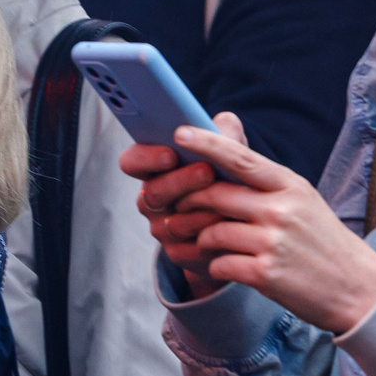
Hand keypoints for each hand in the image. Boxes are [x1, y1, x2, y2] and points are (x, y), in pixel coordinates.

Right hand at [121, 114, 239, 280]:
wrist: (244, 220)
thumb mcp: (229, 152)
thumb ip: (224, 134)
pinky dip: (210, 239)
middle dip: (181, 181)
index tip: (170, 153)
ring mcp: (162, 228)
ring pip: (172, 223)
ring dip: (200, 212)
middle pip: (153, 192)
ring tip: (225, 204)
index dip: (145, 157)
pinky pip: (188, 249)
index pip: (132, 161)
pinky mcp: (179, 254)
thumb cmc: (229, 176)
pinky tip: (229, 230)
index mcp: (155, 169)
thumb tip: (224, 122)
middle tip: (207, 171)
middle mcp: (152, 199)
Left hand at [125, 114, 375, 332]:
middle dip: (190, 201)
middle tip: (177, 207)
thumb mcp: (303, 201)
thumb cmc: (323, 242)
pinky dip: (215, 266)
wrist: (356, 288)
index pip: (240, 158)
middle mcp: (281, 210)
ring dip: (201, 239)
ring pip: (212, 232)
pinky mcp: (265, 274)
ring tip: (206, 244)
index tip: (179, 132)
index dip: (207, 143)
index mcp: (290, 186)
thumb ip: (267, 183)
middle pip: (215, 195)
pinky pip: (219, 264)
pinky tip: (226, 266)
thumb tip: (223, 157)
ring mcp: (273, 242)